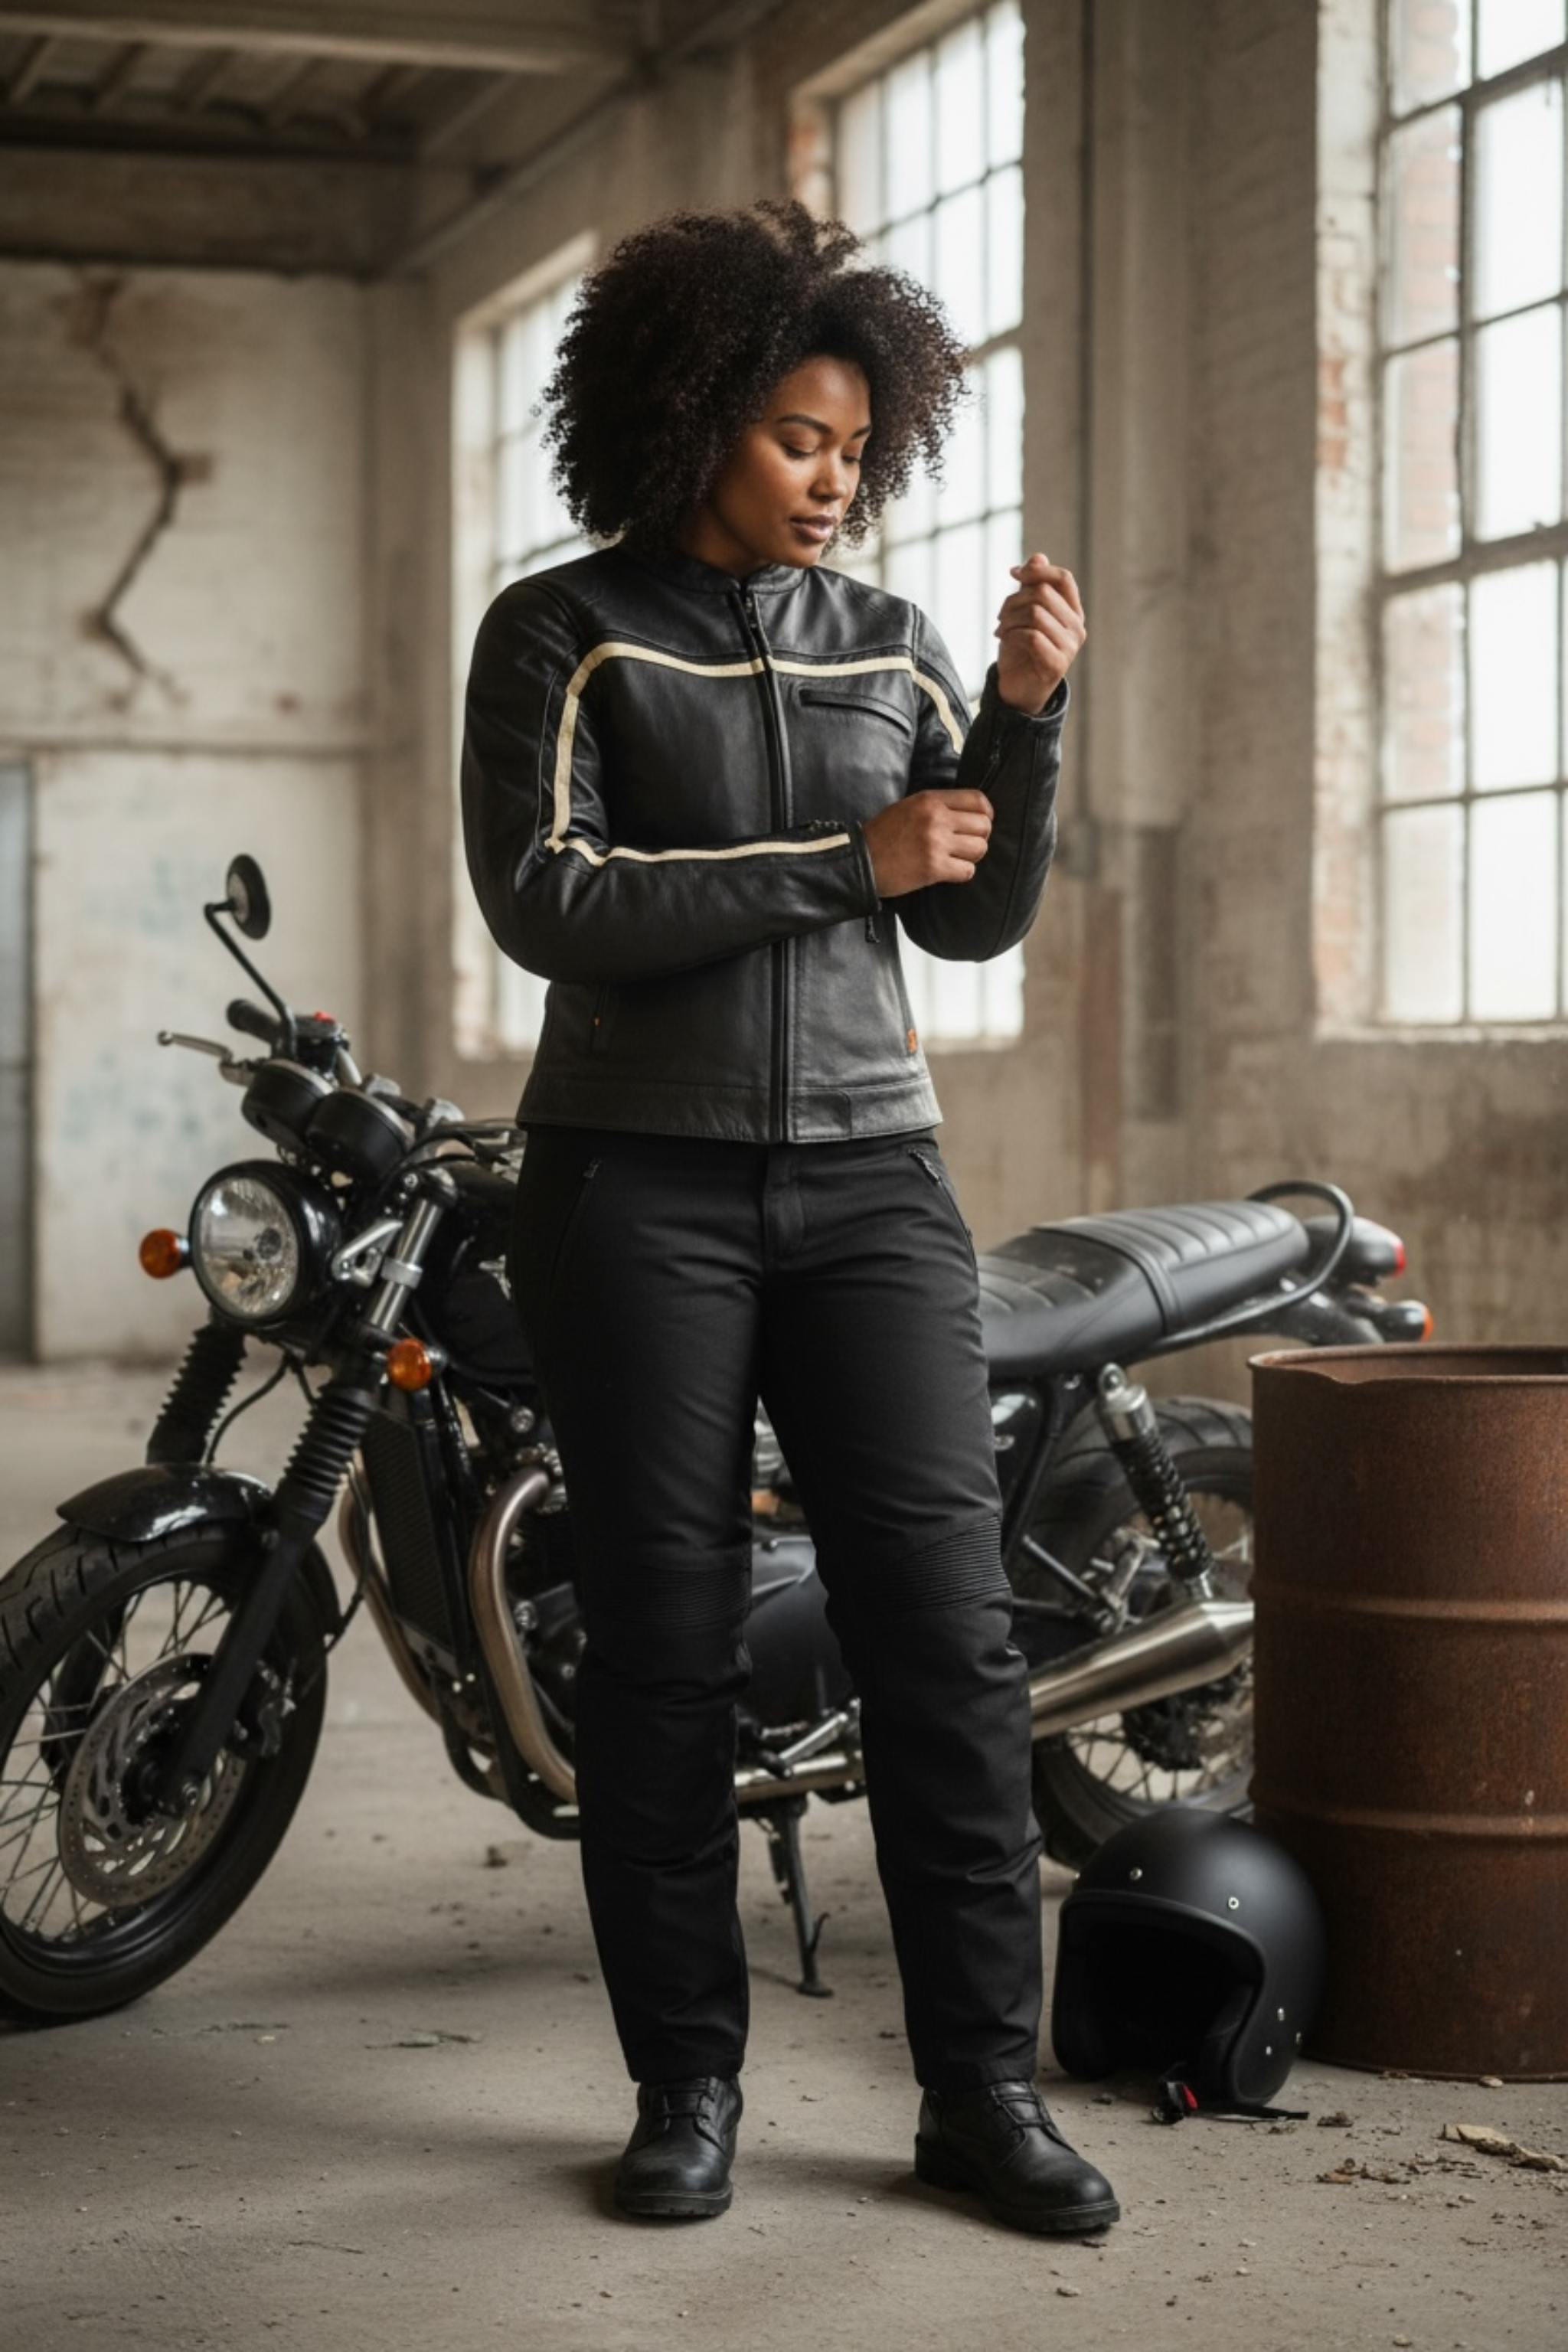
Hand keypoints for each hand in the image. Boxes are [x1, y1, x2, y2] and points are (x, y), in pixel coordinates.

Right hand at [862, 789, 992, 896]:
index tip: (980, 823)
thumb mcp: (909, 806)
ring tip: (957, 858)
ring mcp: (936, 843)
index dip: (986, 813)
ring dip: (971, 856)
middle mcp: (936, 818)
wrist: (861, 860)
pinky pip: (967, 871)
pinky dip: (961, 873)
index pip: (977, 800)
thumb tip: (968, 813)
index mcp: (930, 800)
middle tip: (966, 845)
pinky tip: (949, 871)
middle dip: (979, 837)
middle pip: (983, 825)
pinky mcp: (934, 868)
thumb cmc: (883, 834)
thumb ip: (937, 806)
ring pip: (979, 848)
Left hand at [994, 553, 1085, 713]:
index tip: (1013, 573)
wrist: (1017, 689)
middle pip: (1044, 593)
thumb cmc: (1020, 649)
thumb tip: (1037, 557)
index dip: (1037, 571)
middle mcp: (1077, 628)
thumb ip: (1032, 587)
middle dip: (1014, 599)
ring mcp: (1070, 647)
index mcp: (1072, 612)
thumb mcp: (1023, 612)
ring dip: (1009, 619)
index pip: (1063, 578)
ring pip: (1035, 613)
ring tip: (1000, 630)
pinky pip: (1031, 636)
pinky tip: (1005, 641)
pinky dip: (1012, 636)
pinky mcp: (1057, 664)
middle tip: (1000, 615)